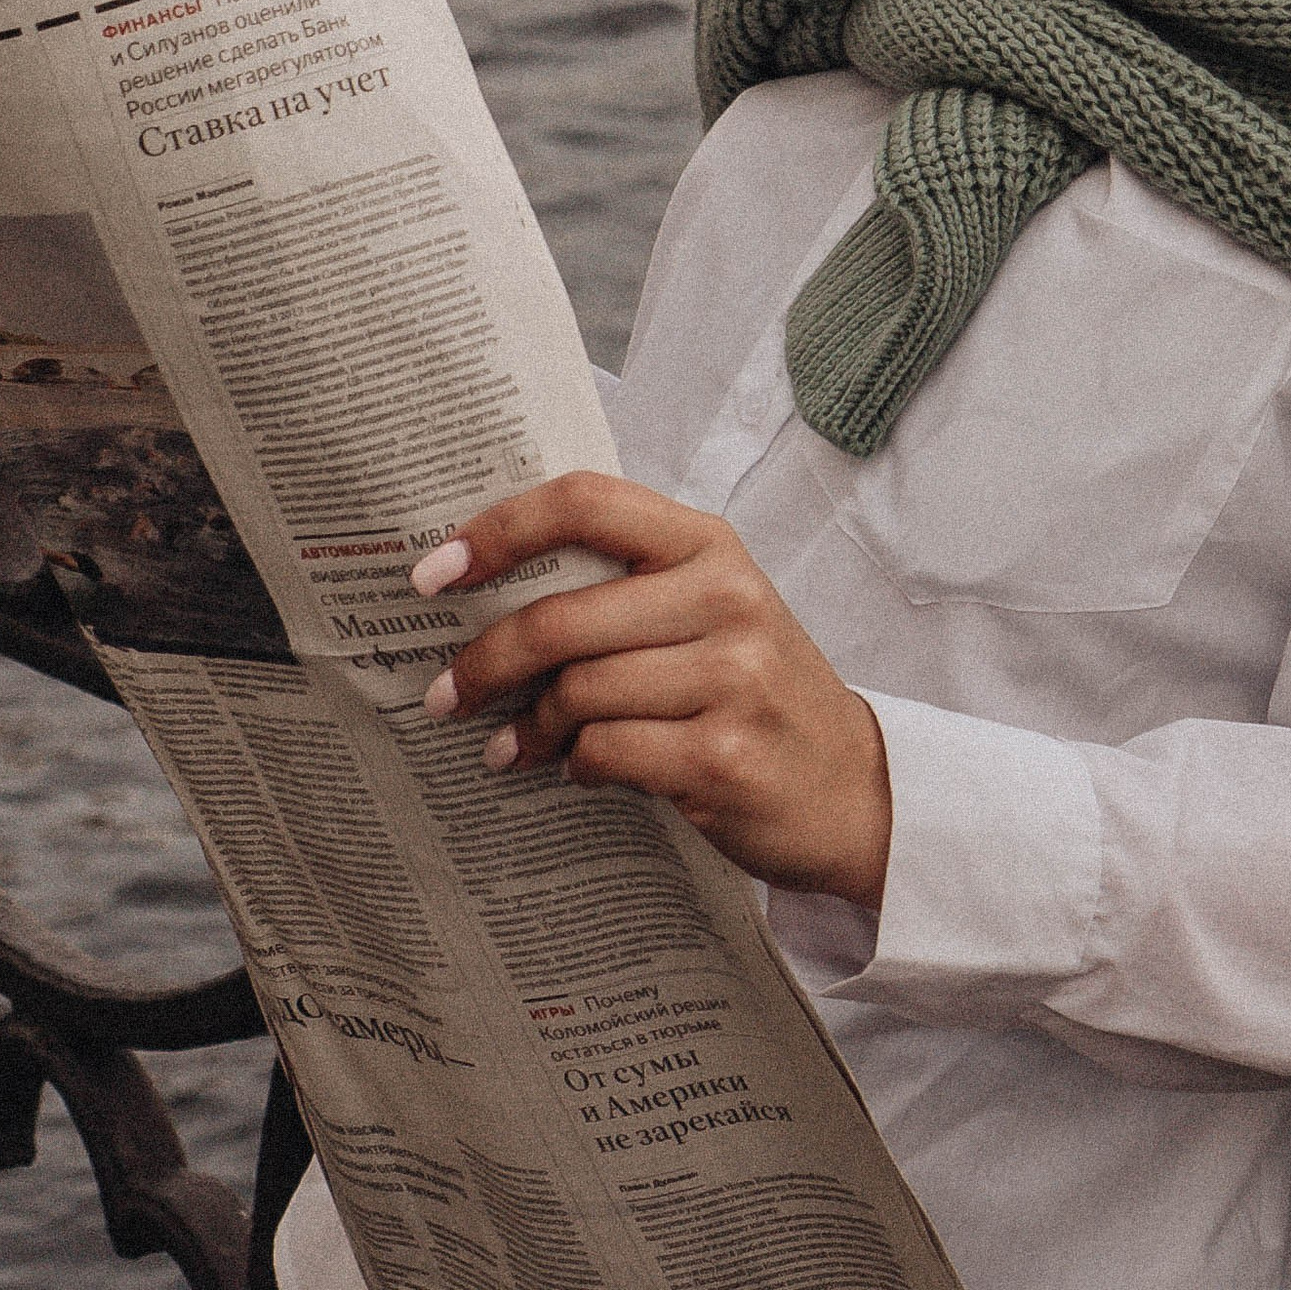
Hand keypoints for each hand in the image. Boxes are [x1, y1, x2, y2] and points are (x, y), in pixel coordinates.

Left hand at [413, 473, 892, 910]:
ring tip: (511, 744)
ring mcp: (730, 678)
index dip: (499, 530)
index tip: (436, 570)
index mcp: (708, 545)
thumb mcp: (709, 610)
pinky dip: (573, 763)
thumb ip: (623, 588)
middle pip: (562, 616)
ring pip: (577, 690)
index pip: (586, 503)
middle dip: (485, 660)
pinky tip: (573, 767)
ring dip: (528, 725)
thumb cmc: (757, 689)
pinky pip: (605, 751)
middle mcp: (724, 598)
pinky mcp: (723, 755)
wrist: (854, 786)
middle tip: (446, 692)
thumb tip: (487, 594)